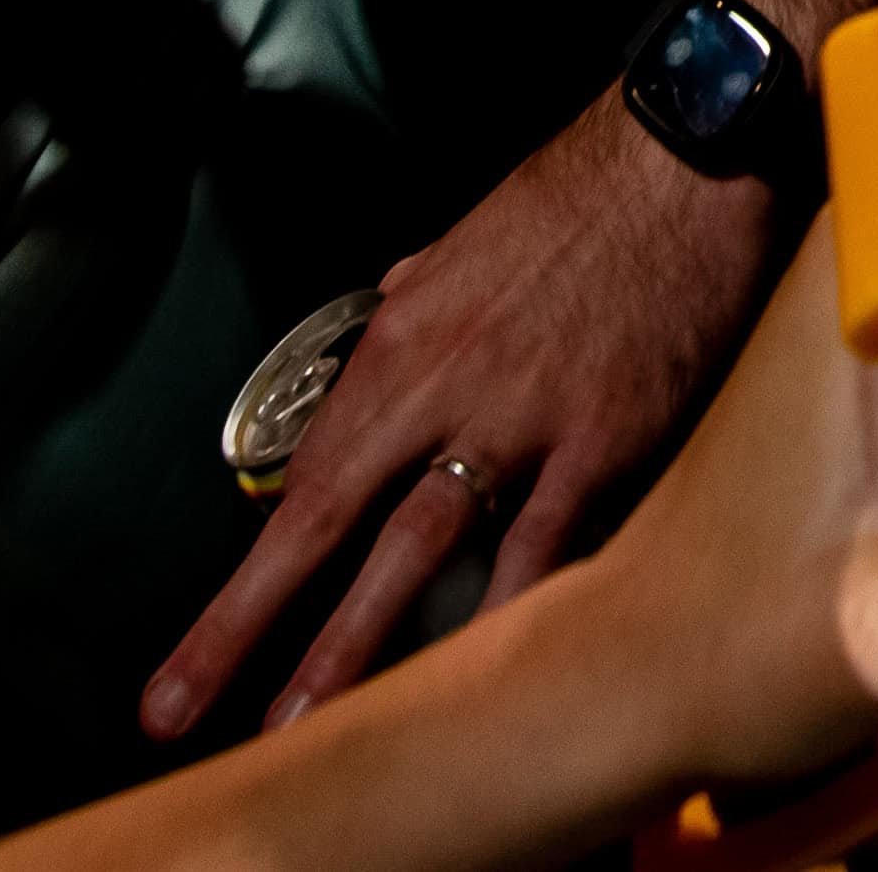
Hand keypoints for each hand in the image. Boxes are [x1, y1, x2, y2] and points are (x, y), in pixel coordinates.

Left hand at [145, 95, 783, 738]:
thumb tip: (391, 344)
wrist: (683, 156)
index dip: (245, 579)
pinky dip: (510, 611)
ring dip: (360, 643)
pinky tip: (479, 675)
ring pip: (421, 549)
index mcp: (401, 342)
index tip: (198, 650)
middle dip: (254, 626)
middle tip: (194, 708)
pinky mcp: (606, 434)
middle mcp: (442, 385)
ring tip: (313, 721)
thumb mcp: (465, 246)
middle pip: (329, 524)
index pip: (303, 479)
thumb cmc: (581, 196)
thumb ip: (420, 312)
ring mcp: (522, 417)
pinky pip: (548, 541)